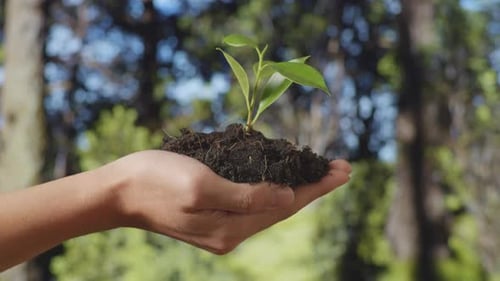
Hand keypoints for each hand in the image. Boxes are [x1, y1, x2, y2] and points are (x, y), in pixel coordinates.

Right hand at [103, 150, 350, 253]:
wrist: (120, 191)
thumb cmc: (156, 181)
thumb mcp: (201, 186)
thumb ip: (246, 196)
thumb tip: (288, 195)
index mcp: (231, 228)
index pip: (286, 205)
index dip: (317, 187)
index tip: (343, 171)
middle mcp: (232, 232)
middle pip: (284, 207)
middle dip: (314, 187)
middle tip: (342, 168)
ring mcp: (223, 225)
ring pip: (271, 205)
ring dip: (298, 186)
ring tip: (321, 171)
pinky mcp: (214, 214)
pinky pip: (253, 202)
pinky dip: (274, 187)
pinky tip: (284, 177)